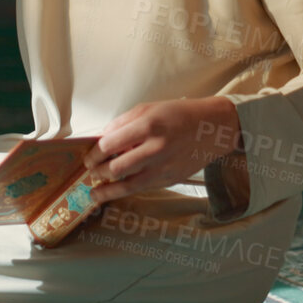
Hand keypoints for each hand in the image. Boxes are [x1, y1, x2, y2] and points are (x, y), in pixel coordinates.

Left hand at [84, 97, 241, 203]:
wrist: (214, 128)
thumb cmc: (179, 115)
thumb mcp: (149, 108)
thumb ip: (123, 123)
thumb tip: (101, 138)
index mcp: (148, 126)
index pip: (109, 145)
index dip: (94, 154)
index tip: (88, 157)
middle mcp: (156, 149)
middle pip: (116, 168)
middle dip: (98, 173)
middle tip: (91, 172)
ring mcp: (164, 167)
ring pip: (128, 186)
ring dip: (108, 191)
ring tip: (95, 193)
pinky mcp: (171, 179)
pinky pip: (143, 188)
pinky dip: (127, 190)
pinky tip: (117, 190)